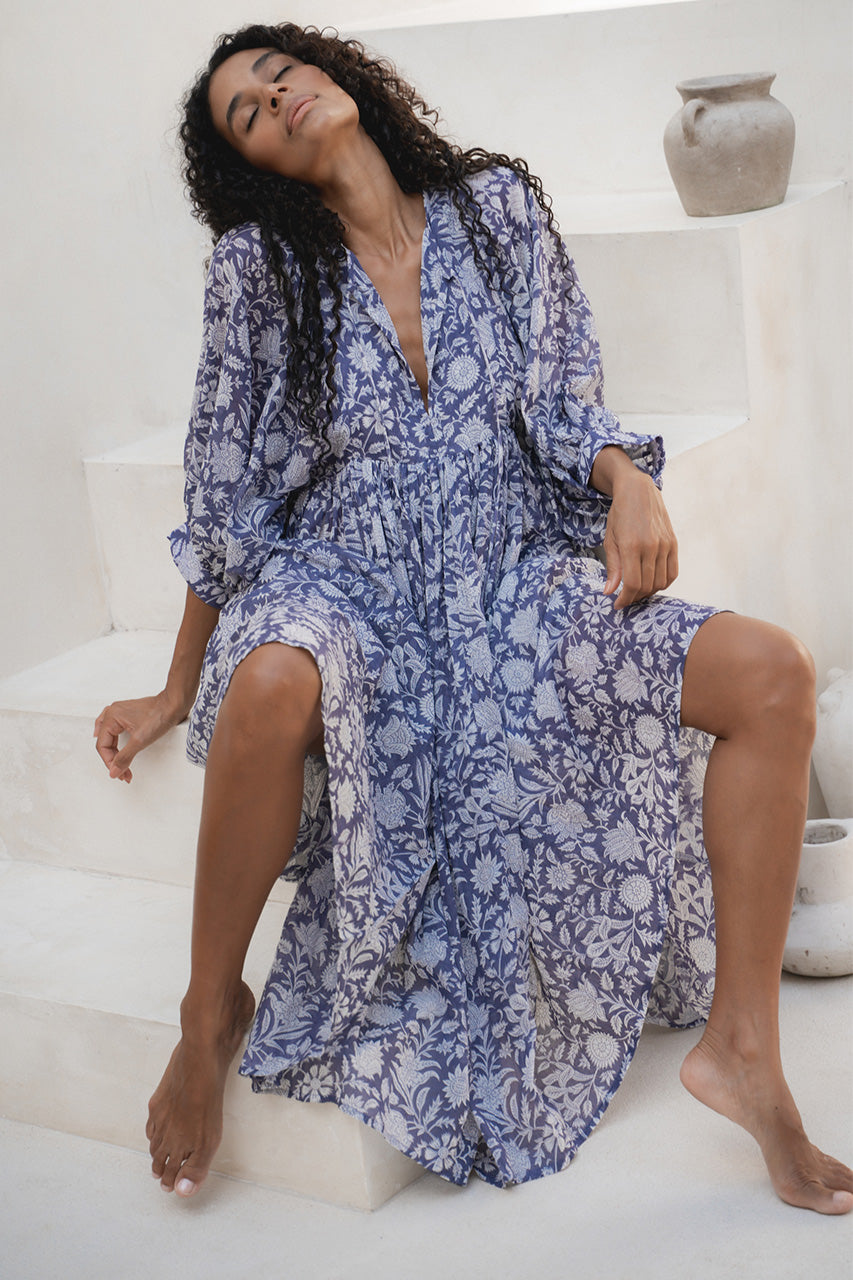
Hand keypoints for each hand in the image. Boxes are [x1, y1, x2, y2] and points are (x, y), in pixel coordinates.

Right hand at [93, 691, 187, 782]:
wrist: (174, 704)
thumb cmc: (160, 715)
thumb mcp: (140, 741)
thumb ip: (124, 757)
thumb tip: (114, 771)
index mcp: (112, 717)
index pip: (102, 745)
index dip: (109, 762)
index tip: (118, 772)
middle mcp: (113, 712)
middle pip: (105, 741)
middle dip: (113, 759)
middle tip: (122, 772)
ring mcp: (120, 712)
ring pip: (108, 736)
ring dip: (113, 752)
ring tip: (117, 765)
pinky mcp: (128, 714)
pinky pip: (115, 730)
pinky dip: (115, 742)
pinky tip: (115, 746)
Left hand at [601, 468, 678, 610]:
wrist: (639, 491)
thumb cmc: (620, 515)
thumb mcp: (610, 540)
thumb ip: (612, 567)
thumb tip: (609, 592)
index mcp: (632, 546)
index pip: (632, 584)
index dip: (625, 599)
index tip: (618, 604)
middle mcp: (651, 547)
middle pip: (647, 586)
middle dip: (634, 598)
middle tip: (625, 599)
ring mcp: (665, 545)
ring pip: (660, 582)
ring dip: (648, 592)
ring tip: (637, 591)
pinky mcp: (674, 543)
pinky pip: (672, 572)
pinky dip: (663, 583)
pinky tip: (652, 584)